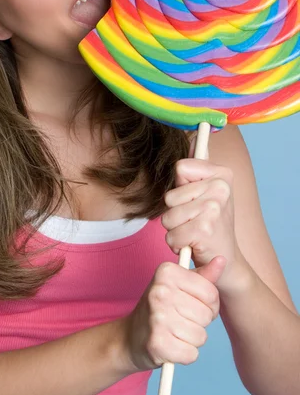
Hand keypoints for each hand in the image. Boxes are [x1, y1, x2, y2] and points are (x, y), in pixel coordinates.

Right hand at [123, 257, 225, 371]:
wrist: (130, 337)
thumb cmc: (160, 308)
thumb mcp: (178, 285)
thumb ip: (202, 275)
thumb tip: (222, 259)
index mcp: (166, 272)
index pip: (210, 293)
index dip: (208, 303)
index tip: (193, 304)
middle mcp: (160, 292)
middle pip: (207, 315)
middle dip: (199, 322)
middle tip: (181, 319)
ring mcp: (157, 318)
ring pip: (201, 336)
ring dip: (192, 339)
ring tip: (175, 332)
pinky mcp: (158, 344)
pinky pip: (191, 354)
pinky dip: (185, 354)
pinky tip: (171, 346)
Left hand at [162, 158, 244, 290]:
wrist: (227, 261)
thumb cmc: (211, 225)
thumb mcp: (205, 193)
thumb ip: (196, 168)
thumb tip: (194, 134)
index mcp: (222, 174)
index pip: (180, 168)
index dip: (181, 188)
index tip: (196, 199)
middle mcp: (221, 188)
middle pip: (170, 196)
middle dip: (175, 214)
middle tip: (195, 222)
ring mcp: (213, 209)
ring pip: (167, 217)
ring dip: (175, 230)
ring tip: (193, 233)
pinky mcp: (204, 230)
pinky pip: (171, 234)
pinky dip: (177, 244)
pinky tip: (193, 245)